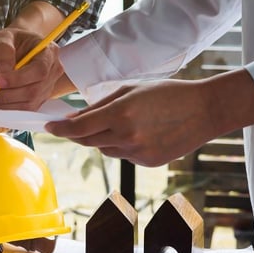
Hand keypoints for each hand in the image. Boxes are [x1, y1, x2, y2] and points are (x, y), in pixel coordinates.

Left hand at [0, 27, 63, 110]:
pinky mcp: (39, 99)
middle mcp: (53, 71)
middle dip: (8, 95)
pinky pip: (25, 110)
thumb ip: (3, 51)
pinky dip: (8, 109)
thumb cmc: (11, 41)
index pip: (39, 70)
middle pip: (34, 90)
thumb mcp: (3, 38)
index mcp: (49, 52)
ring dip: (6, 105)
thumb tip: (3, 72)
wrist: (17, 48)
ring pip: (29, 104)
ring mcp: (48, 87)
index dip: (19, 78)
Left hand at [44, 79, 222, 166]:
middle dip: (77, 133)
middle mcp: (127, 136)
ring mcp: (138, 153)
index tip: (48, 127)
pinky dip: (121, 145)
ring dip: (102, 138)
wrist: (205, 110)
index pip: (78, 128)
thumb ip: (99, 106)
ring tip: (122, 121)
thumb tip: (73, 118)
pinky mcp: (147, 162)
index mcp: (120, 114)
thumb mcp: (130, 90)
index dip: (59, 129)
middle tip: (72, 124)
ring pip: (104, 149)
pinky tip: (140, 132)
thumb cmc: (166, 93)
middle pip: (87, 141)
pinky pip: (122, 155)